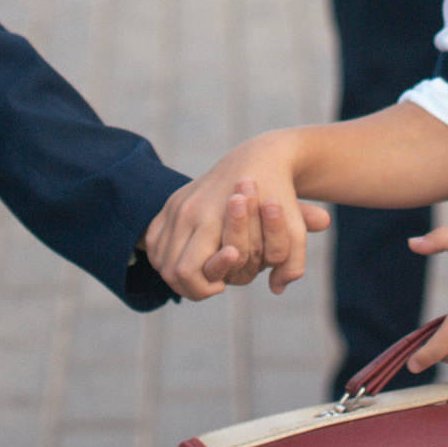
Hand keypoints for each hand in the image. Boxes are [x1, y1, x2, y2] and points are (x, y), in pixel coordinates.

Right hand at [145, 135, 328, 300]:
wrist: (259, 156)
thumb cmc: (278, 197)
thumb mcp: (293, 229)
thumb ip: (291, 263)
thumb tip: (277, 289)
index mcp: (211, 219)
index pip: (186, 272)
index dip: (201, 289)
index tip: (222, 286)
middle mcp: (187, 211)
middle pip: (169, 270)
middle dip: (189, 288)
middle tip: (214, 286)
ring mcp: (175, 206)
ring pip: (158, 259)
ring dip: (176, 275)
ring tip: (204, 274)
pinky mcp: (170, 203)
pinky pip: (154, 242)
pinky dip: (166, 258)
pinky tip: (191, 260)